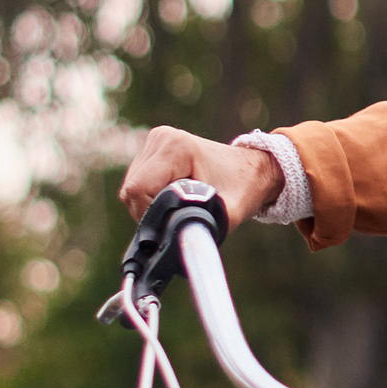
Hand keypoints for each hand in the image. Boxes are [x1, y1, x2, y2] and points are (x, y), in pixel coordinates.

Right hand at [118, 126, 286, 225]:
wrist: (254, 170)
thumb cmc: (244, 189)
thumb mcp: (227, 214)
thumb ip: (200, 231)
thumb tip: (175, 248)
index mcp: (175, 147)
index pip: (138, 190)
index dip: (151, 214)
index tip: (174, 221)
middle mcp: (160, 139)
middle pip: (132, 190)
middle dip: (152, 211)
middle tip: (182, 214)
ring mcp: (154, 142)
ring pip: (132, 189)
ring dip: (152, 205)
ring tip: (183, 203)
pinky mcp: (152, 150)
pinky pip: (138, 184)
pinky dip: (152, 198)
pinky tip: (175, 196)